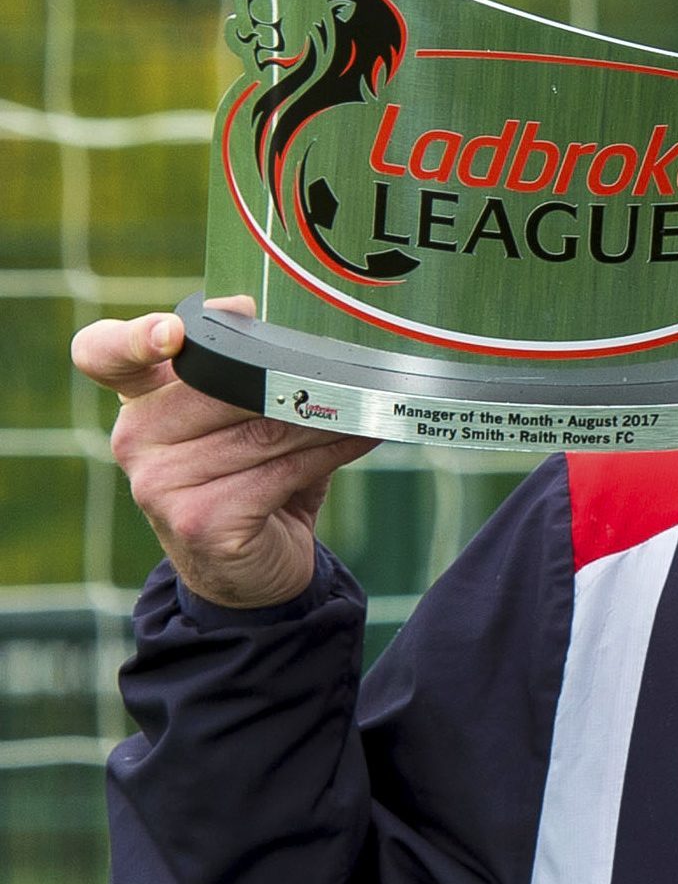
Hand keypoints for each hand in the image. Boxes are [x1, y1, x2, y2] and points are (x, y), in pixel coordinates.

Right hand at [72, 300, 376, 610]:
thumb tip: (254, 308)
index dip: (133, 338)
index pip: (103, 355)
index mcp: (138, 401)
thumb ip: (241, 371)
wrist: (247, 574)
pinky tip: (362, 436)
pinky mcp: (200, 521)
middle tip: (347, 372)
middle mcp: (135, 438)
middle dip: (292, 382)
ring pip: (262, 432)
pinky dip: (331, 451)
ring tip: (368, 404)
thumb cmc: (249, 480)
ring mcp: (160, 484)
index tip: (173, 334)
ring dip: (325, 418)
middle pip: (222, 390)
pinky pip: (282, 472)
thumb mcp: (240, 422)